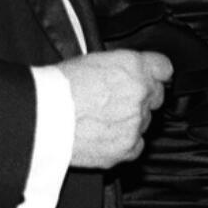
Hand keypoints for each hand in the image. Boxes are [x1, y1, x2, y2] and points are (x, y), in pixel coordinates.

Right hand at [59, 49, 172, 168]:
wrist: (43, 117)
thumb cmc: (59, 87)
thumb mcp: (92, 60)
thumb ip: (121, 67)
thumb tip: (128, 73)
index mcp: (133, 66)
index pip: (164, 68)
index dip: (155, 73)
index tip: (151, 77)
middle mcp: (140, 93)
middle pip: (155, 96)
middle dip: (141, 97)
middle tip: (116, 100)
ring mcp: (136, 122)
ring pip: (145, 121)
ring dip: (130, 120)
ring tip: (101, 118)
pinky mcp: (127, 148)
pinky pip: (136, 145)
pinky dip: (124, 142)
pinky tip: (104, 135)